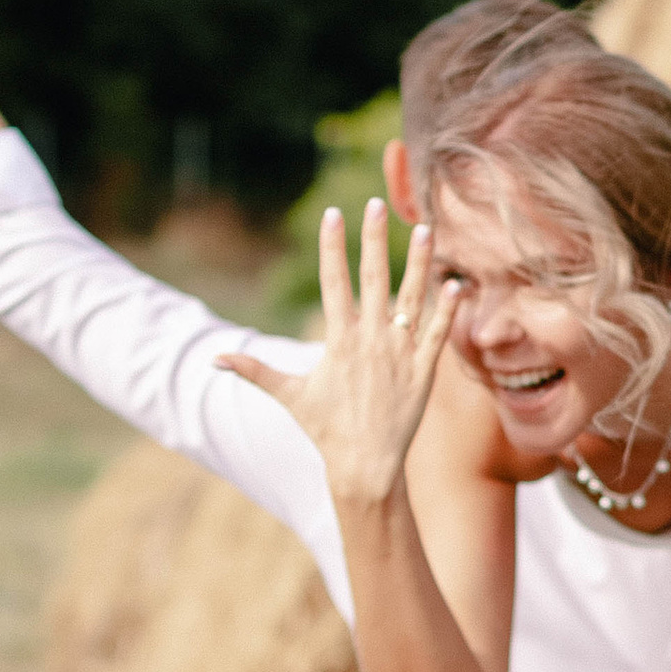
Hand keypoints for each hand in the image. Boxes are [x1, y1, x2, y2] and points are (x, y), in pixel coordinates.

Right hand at [219, 198, 462, 509]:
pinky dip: (447, 309)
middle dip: (374, 239)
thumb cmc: (326, 430)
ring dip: (419, 263)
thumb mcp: (290, 396)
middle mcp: (370, 340)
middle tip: (376, 204)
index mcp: (338, 340)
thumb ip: (254, 371)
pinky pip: (437, 333)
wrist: (365, 467)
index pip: (334, 281)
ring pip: (411, 298)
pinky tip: (456, 283)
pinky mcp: (424, 371)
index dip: (333, 246)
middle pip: (374, 278)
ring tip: (425, 229)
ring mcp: (400, 354)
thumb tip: (214, 360)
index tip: (334, 214)